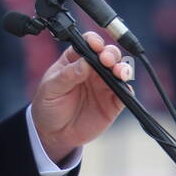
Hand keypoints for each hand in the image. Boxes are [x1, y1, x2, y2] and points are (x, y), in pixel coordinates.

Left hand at [30, 31, 132, 163]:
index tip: (95, 45)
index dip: (94, 41)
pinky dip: (127, 89)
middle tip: (106, 60)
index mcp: (75, 60)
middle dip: (110, 54)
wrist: (54, 134)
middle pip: (108, 54)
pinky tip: (124, 89)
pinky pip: (125, 93)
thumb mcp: (51, 89)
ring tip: (119, 72)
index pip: (87, 44)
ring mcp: (104, 85)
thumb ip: (67, 75)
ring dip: (122, 68)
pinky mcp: (113, 102)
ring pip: (120, 70)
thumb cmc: (48, 106)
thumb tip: (84, 63)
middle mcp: (93, 69)